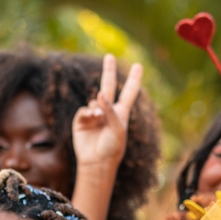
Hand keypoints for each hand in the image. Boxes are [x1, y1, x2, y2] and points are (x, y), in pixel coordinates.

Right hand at [72, 54, 143, 171]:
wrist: (97, 162)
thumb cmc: (112, 147)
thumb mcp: (117, 129)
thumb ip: (110, 110)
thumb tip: (99, 94)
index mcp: (121, 112)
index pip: (129, 92)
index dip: (134, 79)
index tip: (138, 65)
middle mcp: (108, 111)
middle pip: (108, 86)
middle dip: (108, 71)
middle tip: (109, 56)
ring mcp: (95, 115)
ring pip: (94, 101)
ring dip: (97, 109)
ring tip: (99, 119)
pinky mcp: (82, 120)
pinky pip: (84, 110)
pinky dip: (88, 114)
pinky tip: (91, 120)